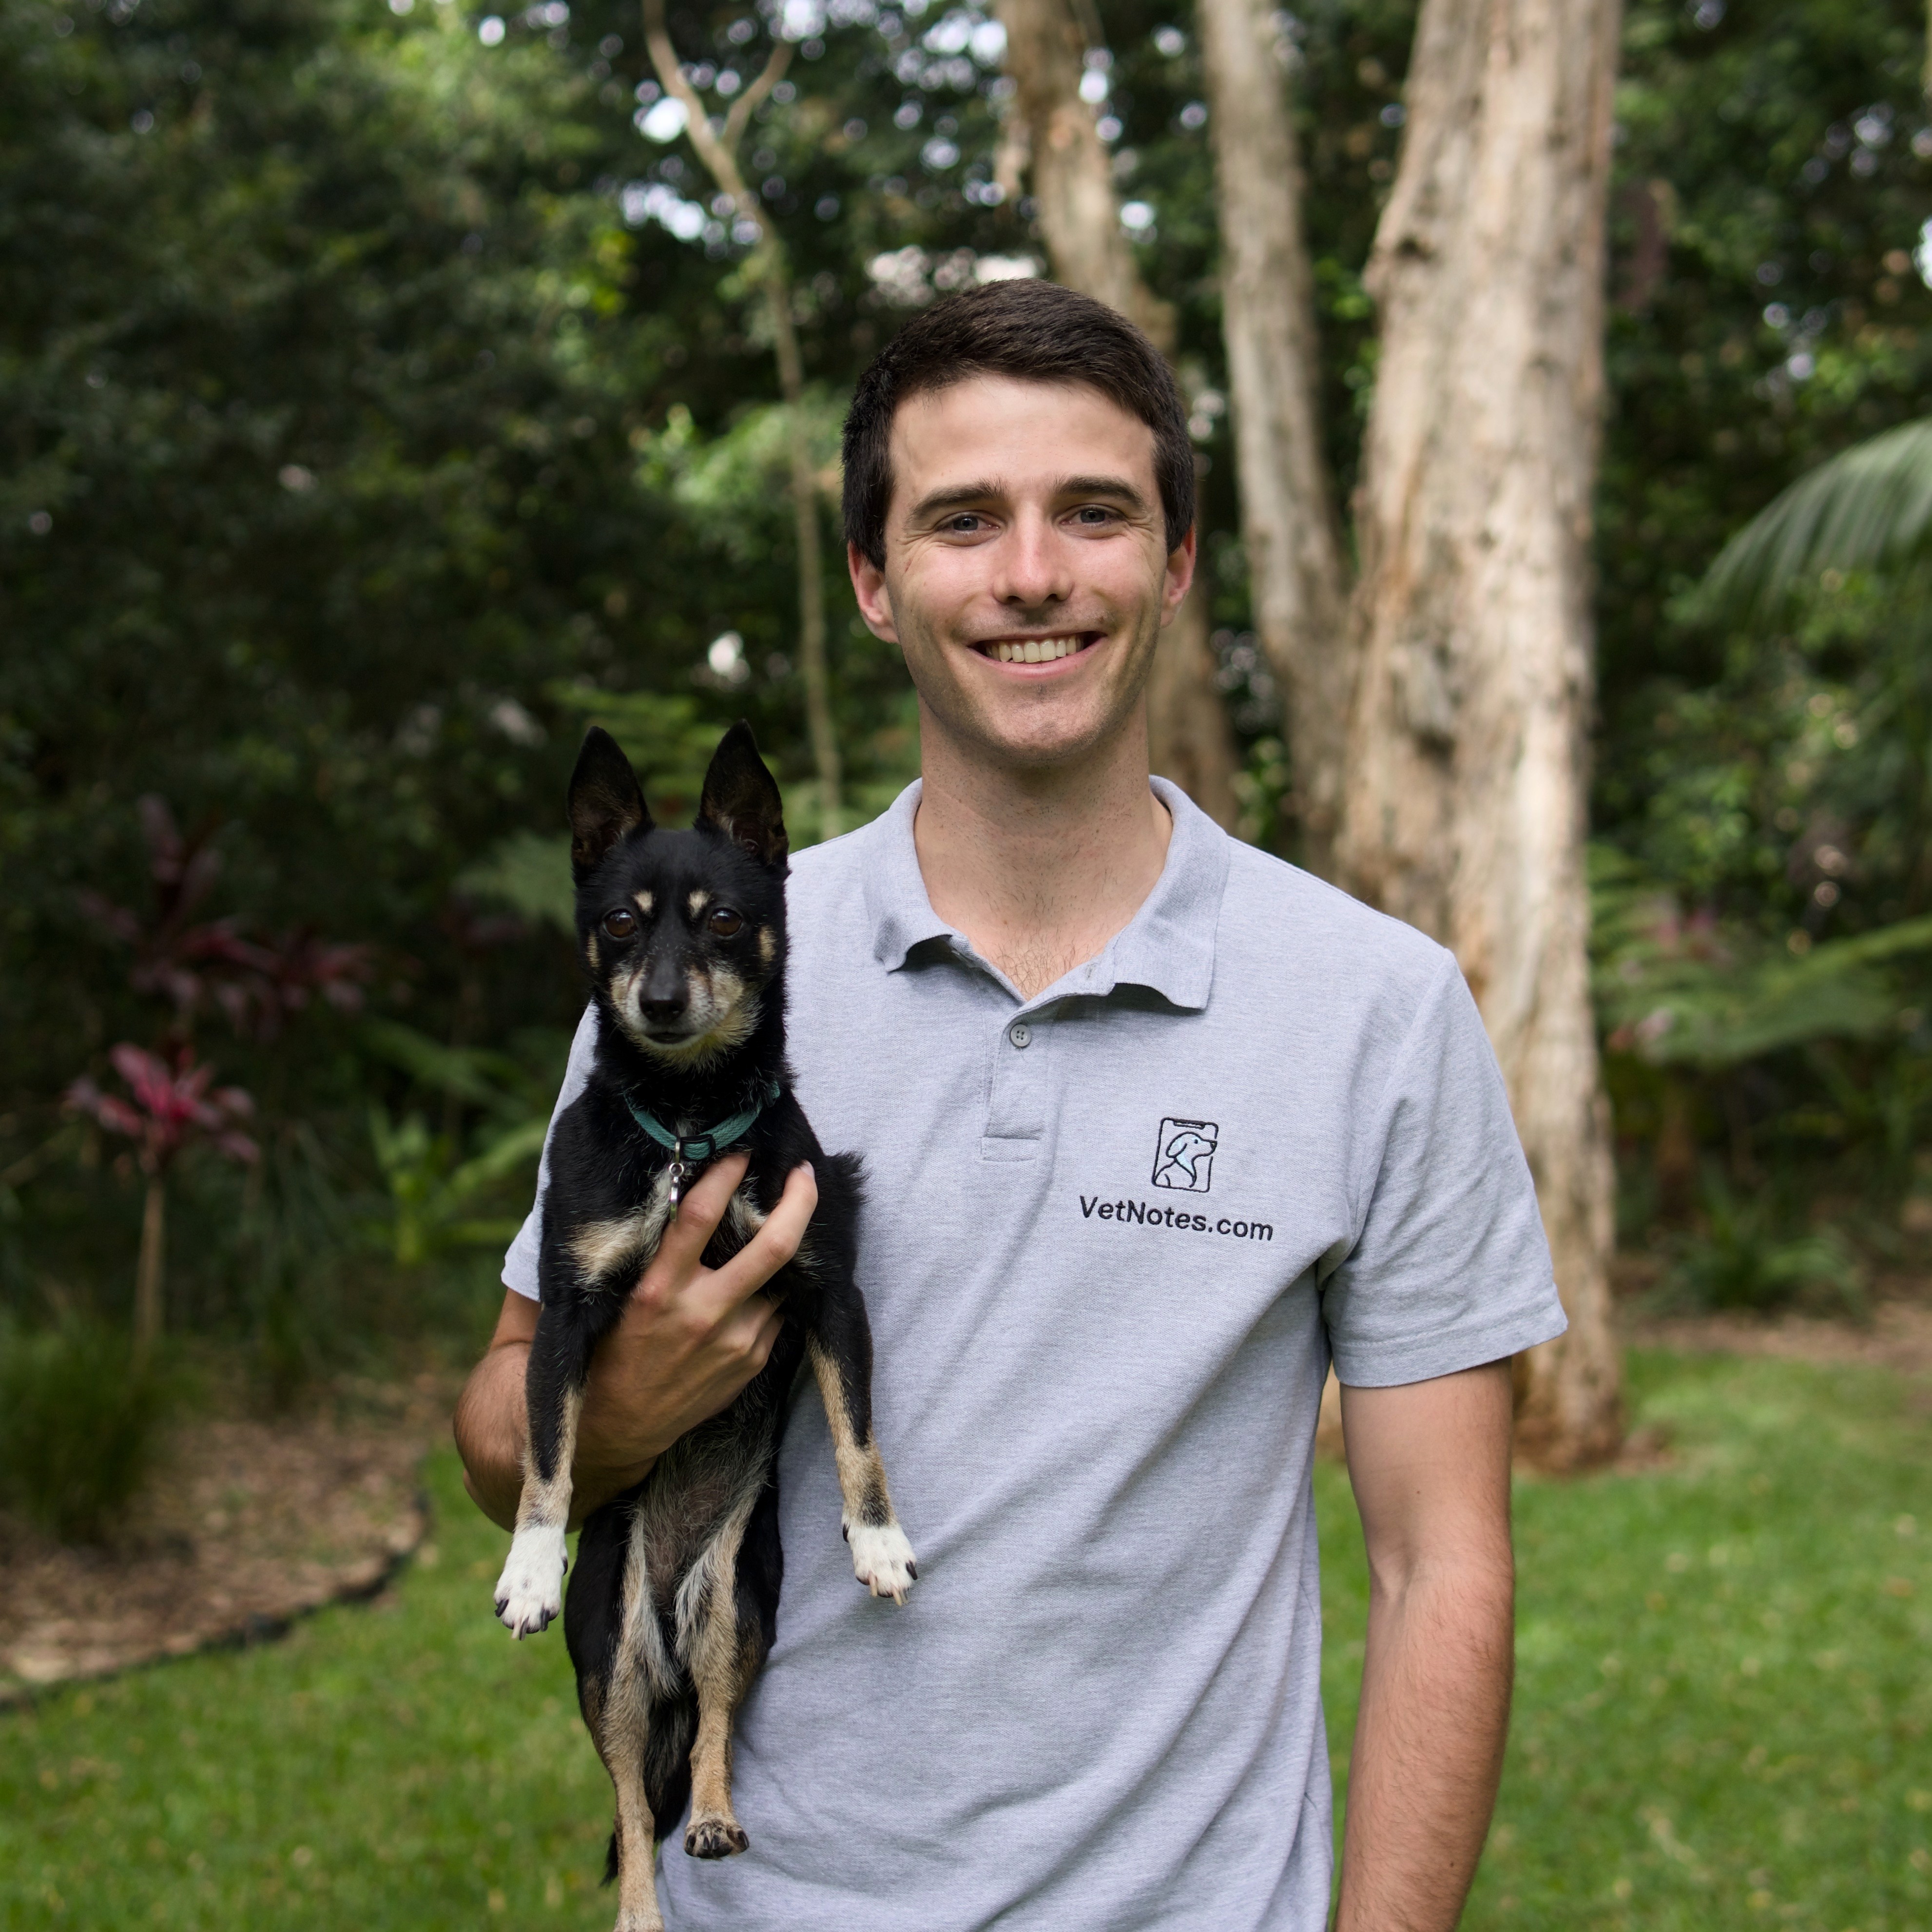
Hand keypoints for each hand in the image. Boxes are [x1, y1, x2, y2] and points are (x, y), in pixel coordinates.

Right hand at [571, 1152, 816, 1486]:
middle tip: (804, 1173)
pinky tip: (752, 1294)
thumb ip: (653, 1252)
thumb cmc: (612, 1350)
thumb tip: (683, 1194)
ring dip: (778, 1258)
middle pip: (772, 1246)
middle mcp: (701, 1314)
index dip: (725, 1176)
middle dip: (798, 1202)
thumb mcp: (619, 1296)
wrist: (619, 1427)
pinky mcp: (751, 1363)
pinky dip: (768, 1297)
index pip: (698, 1217)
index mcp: (658, 1290)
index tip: (741, 1152)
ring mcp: (734, 1342)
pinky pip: (775, 1314)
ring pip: (778, 1280)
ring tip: (772, 1237)